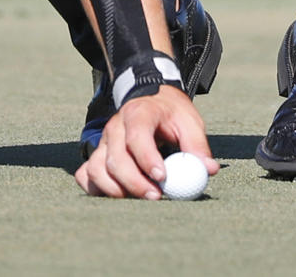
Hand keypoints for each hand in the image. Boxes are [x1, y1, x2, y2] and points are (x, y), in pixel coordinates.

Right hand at [74, 85, 218, 198]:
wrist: (150, 98)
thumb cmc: (171, 113)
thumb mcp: (189, 122)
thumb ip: (198, 146)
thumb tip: (209, 170)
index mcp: (140, 113)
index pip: (137, 136)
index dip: (147, 159)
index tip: (162, 178)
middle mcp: (116, 126)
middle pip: (115, 158)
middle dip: (135, 182)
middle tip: (156, 197)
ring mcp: (103, 141)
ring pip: (97, 169)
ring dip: (115, 189)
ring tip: (140, 197)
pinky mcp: (97, 154)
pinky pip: (86, 174)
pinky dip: (96, 188)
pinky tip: (117, 194)